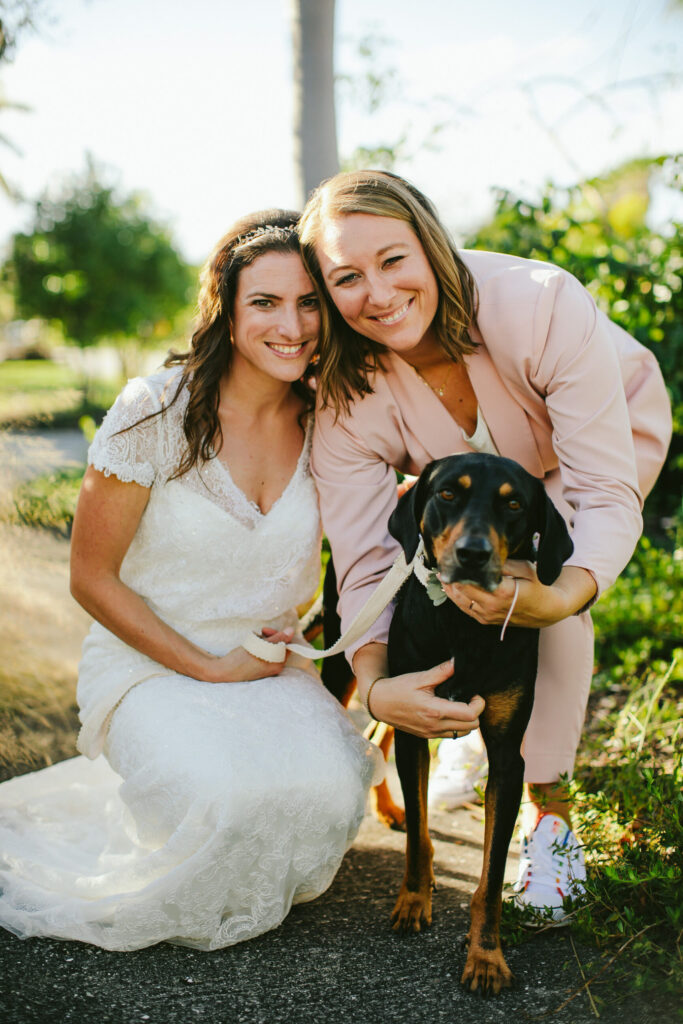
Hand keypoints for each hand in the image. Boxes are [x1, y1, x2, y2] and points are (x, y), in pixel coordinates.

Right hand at [205, 627, 293, 682]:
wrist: (222, 671)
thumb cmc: (240, 660)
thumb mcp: (260, 646)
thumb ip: (277, 638)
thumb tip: (292, 630)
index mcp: (278, 664)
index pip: (287, 645)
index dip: (278, 634)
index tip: (265, 630)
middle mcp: (274, 667)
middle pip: (280, 645)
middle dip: (270, 636)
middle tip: (260, 631)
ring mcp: (267, 667)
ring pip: (271, 647)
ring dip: (263, 640)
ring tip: (252, 640)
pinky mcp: (259, 665)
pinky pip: (264, 651)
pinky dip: (258, 646)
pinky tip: (249, 646)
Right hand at [368, 658, 484, 739]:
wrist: (379, 703)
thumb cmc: (398, 688)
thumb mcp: (420, 677)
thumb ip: (442, 671)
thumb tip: (458, 662)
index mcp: (435, 711)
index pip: (470, 715)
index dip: (478, 703)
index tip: (473, 693)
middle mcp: (435, 726)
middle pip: (472, 726)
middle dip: (475, 711)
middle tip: (468, 697)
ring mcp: (431, 733)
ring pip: (464, 733)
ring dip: (467, 720)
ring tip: (458, 704)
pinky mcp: (428, 736)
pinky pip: (452, 735)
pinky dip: (457, 725)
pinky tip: (449, 711)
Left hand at [441, 561, 595, 627]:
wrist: (546, 611)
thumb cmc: (538, 587)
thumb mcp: (526, 569)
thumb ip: (505, 564)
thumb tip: (485, 559)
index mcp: (502, 592)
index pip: (472, 580)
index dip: (459, 570)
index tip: (450, 559)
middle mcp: (492, 606)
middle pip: (462, 590)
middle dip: (452, 578)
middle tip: (443, 564)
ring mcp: (487, 616)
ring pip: (461, 601)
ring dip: (451, 588)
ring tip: (442, 575)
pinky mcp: (485, 620)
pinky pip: (465, 609)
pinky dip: (456, 598)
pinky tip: (450, 588)